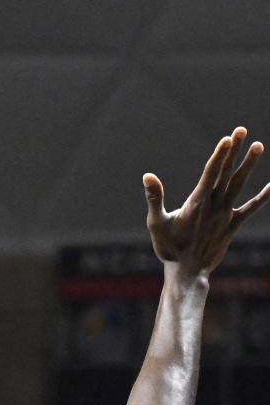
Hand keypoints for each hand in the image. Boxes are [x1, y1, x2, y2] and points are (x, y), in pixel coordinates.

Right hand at [145, 127, 269, 275]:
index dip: (220, 155)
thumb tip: (147, 176)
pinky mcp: (232, 225)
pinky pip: (252, 208)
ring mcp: (225, 215)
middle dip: (234, 152)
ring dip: (248, 165)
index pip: (210, 174)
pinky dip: (264, 197)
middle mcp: (214, 207)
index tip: (229, 138)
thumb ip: (154, 199)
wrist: (187, 273)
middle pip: (226, 173)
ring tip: (257, 146)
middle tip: (241, 130)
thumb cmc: (169, 249)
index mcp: (196, 204)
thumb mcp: (156, 224)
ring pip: (239, 185)